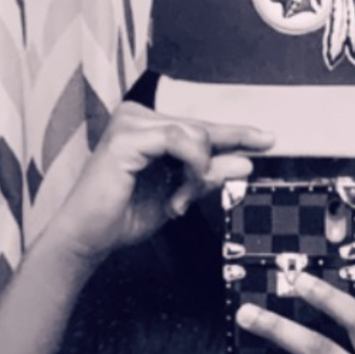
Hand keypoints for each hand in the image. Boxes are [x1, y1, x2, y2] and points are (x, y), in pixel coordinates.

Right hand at [46, 102, 273, 264]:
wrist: (88, 237)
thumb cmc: (123, 217)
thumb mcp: (177, 197)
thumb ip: (206, 178)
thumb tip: (244, 164)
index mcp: (149, 127)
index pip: (200, 127)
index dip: (235, 134)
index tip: (266, 140)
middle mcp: (139, 116)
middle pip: (201, 129)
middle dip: (210, 167)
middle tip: (209, 189)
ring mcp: (132, 122)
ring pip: (195, 135)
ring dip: (196, 173)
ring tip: (178, 200)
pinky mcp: (128, 136)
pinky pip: (180, 141)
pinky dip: (188, 169)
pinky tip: (178, 193)